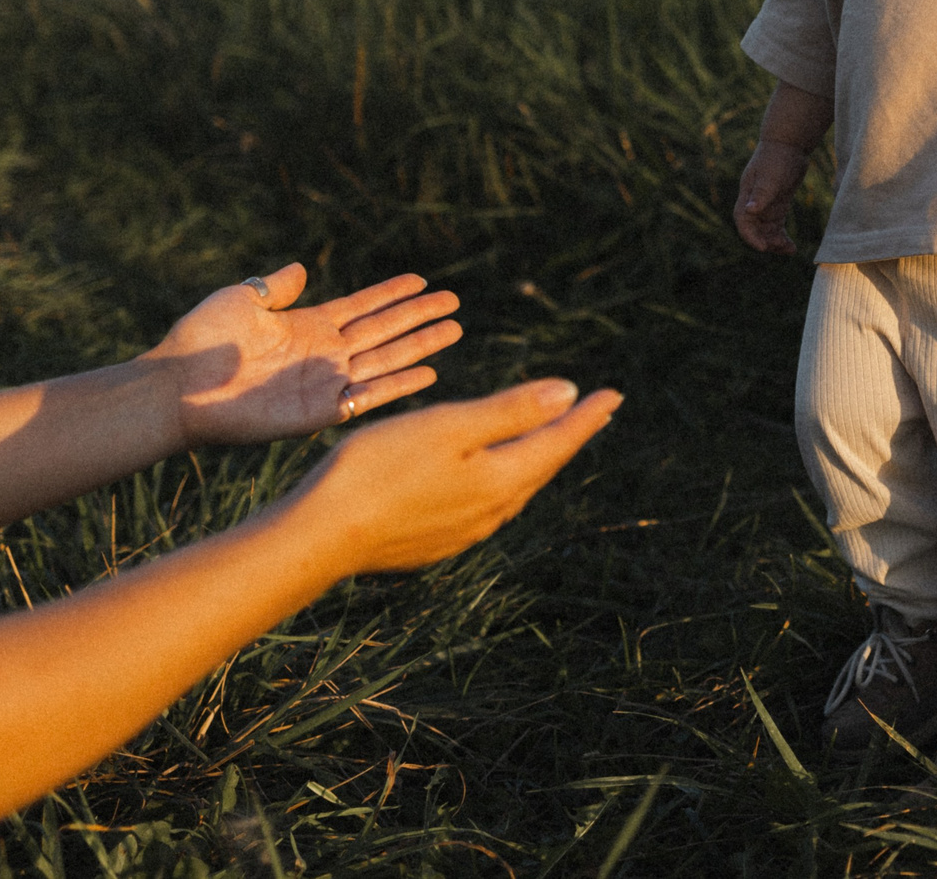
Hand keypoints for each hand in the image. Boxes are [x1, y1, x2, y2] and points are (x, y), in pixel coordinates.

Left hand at [145, 264, 462, 446]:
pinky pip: (369, 396)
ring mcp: (324, 383)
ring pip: (386, 359)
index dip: (393, 293)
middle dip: (419, 316)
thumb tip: (299, 267)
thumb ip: (276, 286)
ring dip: (421, 345)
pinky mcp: (319, 412)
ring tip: (454, 331)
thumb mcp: (242, 298)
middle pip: (384, 330)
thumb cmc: (201, 340)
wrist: (177, 386)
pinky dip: (399, 385)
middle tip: (455, 304)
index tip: (423, 280)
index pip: (363, 306)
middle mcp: (323, 354)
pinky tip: (429, 374)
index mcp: (308, 325)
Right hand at [298, 378, 622, 573]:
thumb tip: (570, 394)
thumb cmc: (381, 468)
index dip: (586, 416)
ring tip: (549, 442)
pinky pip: (485, 507)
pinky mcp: (434, 543)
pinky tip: (489, 479)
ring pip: (515, 489)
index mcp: (501, 480)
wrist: (323, 536)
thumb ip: (511, 411)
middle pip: (542, 467)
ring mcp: (463, 533)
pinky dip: (502, 481)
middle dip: (567, 437)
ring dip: (536, 461)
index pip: (558, 441)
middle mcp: (491, 512)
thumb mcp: (450, 426)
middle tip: (592, 415)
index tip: (613, 396)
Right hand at [734, 141, 808, 253]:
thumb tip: (750, 210)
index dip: (750, 236)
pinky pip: (777, 227)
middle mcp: (754, 203)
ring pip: (766, 231)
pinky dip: (782, 237)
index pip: (743, 221)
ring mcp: (766, 205)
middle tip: (782, 248)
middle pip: (754, 230)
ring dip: (775, 242)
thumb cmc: (777, 157)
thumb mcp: (770, 177)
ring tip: (790, 250)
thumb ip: (761, 194)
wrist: (789, 144)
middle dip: (766, 241)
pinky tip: (792, 247)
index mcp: (747, 196)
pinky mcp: (778, 204)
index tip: (763, 248)